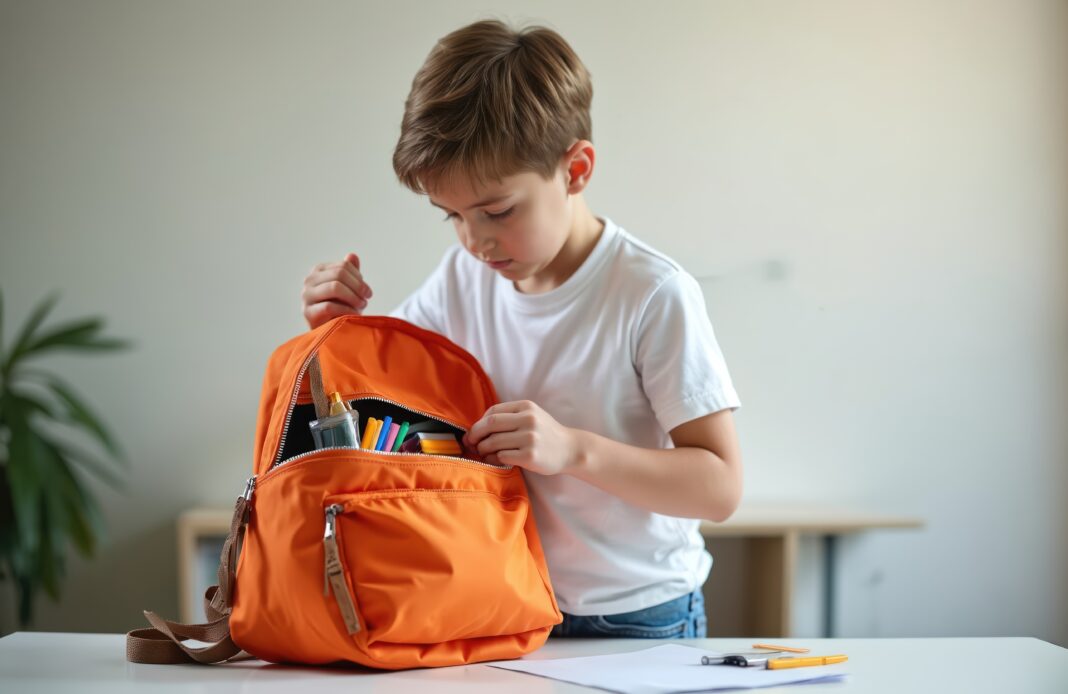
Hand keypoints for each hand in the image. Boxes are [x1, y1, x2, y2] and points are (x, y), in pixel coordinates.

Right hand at [302, 252, 373, 329]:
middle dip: (358, 287)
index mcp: (319, 271)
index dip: (359, 278)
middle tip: (367, 298)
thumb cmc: (341, 307)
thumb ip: (350, 272)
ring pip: (334, 287)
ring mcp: (307, 296)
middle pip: (339, 274)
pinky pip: (330, 306)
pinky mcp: (308, 313)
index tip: (367, 292)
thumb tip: (352, 255)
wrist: (331, 331)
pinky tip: (354, 315)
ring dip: (353, 297)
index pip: (343, 266)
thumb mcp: (348, 287)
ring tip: (361, 306)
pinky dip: (346, 310)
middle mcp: (309, 280)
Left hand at [463, 400, 580, 474]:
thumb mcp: (532, 416)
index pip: (494, 411)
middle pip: (490, 424)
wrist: (570, 449)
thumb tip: (477, 427)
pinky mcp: (530, 456)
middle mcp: (528, 420)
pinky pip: (502, 456)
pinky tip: (493, 460)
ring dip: (482, 448)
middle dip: (475, 434)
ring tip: (482, 453)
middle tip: (470, 443)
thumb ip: (510, 417)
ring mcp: (530, 438)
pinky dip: (492, 459)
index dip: (479, 422)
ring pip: (494, 442)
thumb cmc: (546, 434)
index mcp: (526, 407)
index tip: (474, 432)